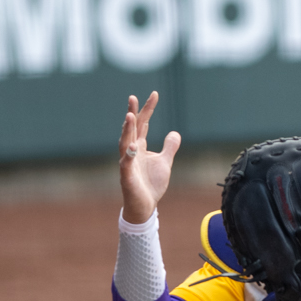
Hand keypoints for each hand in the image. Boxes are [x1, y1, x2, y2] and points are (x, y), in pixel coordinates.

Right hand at [119, 92, 179, 224]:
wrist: (145, 206)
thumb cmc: (151, 184)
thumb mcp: (165, 162)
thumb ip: (169, 147)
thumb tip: (175, 132)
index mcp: (140, 146)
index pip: (143, 123)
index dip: (148, 109)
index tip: (154, 94)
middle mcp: (131, 152)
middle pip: (132, 129)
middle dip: (132, 113)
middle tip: (133, 97)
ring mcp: (128, 163)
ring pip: (124, 143)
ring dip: (127, 130)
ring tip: (130, 116)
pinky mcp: (127, 177)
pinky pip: (126, 164)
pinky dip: (128, 155)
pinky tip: (132, 146)